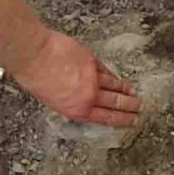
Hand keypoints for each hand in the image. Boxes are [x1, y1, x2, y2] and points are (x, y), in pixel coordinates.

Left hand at [8, 29, 141, 127]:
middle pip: (116, 102)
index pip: (107, 117)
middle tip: (140, 107)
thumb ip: (69, 103)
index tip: (132, 120)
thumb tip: (78, 101)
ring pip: (115, 85)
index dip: (122, 119)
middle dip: (130, 106)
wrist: (34, 54)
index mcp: (77, 109)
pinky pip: (106, 70)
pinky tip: (118, 77)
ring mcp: (92, 77)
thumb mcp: (50, 100)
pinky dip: (113, 75)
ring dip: (126, 90)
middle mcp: (88, 95)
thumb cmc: (33, 77)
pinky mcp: (92, 60)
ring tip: (134, 93)